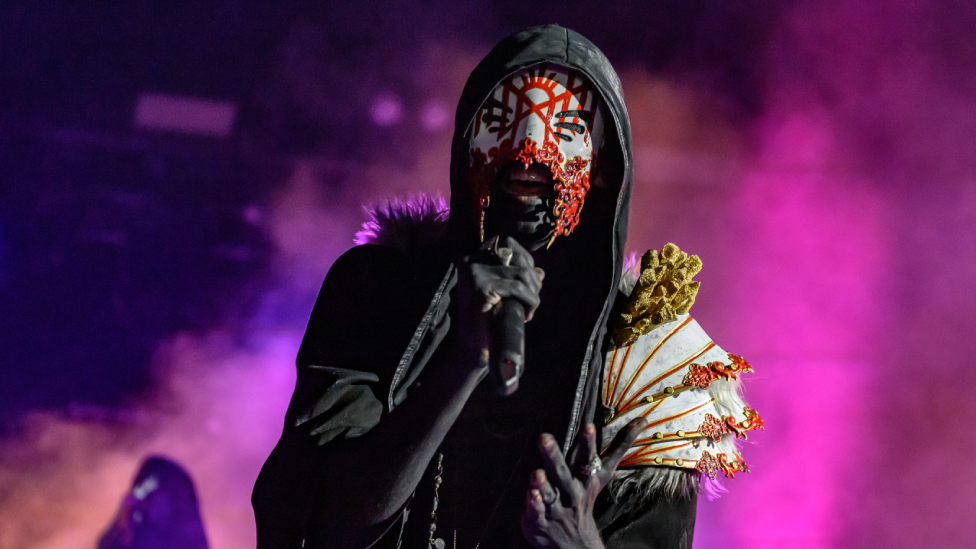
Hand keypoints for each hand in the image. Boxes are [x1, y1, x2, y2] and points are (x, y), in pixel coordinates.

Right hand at [456, 236, 543, 357]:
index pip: (508, 244)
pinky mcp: (482, 288)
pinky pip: (517, 288)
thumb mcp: (502, 293)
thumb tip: (540, 272)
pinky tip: (528, 314)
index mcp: (475, 257)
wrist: (471, 345)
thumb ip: (517, 279)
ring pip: (522, 273)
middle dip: (532, 278)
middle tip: (532, 300)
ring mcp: (476, 273)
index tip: (530, 282)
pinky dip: (530, 300)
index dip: (526, 260)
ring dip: (534, 292)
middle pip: (517, 256)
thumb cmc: (485, 319)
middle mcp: (473, 260)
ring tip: (530, 309)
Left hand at [521, 418, 647, 548]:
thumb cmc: (586, 493)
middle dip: (554, 456)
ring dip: (543, 484)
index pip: (588, 458)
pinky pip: (537, 513)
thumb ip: (621, 445)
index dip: (588, 443)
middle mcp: (572, 492)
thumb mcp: (604, 472)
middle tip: (544, 436)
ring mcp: (556, 507)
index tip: (588, 425)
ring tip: (536, 472)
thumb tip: (644, 419)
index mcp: (586, 478)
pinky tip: (530, 494)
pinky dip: (534, 505)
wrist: (576, 541)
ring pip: (549, 494)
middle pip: (563, 473)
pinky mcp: (540, 520)